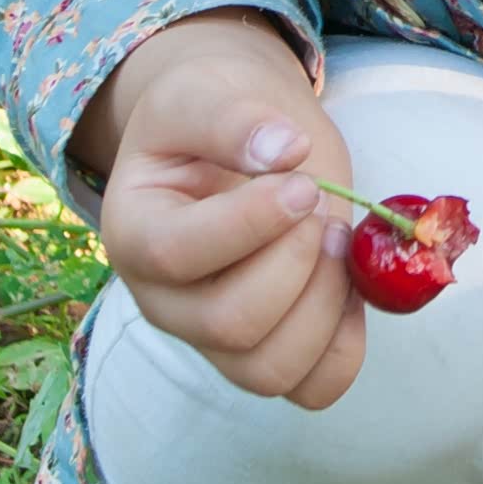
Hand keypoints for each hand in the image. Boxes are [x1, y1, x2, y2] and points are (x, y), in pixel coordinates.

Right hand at [74, 12, 363, 408]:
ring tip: (337, 243)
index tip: (301, 184)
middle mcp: (164, 303)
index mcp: (131, 234)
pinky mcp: (267, 358)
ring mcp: (214, 342)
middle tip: (322, 211)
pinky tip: (350, 289)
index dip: (250, 225)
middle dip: (295, 267)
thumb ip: (232, 118)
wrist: (235, 146)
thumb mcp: (206, 94)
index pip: (177, 256)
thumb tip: (284, 151)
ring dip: (324, 307)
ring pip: (271, 369)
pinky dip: (345, 346)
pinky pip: (313, 388)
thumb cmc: (212, 120)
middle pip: (230, 325)